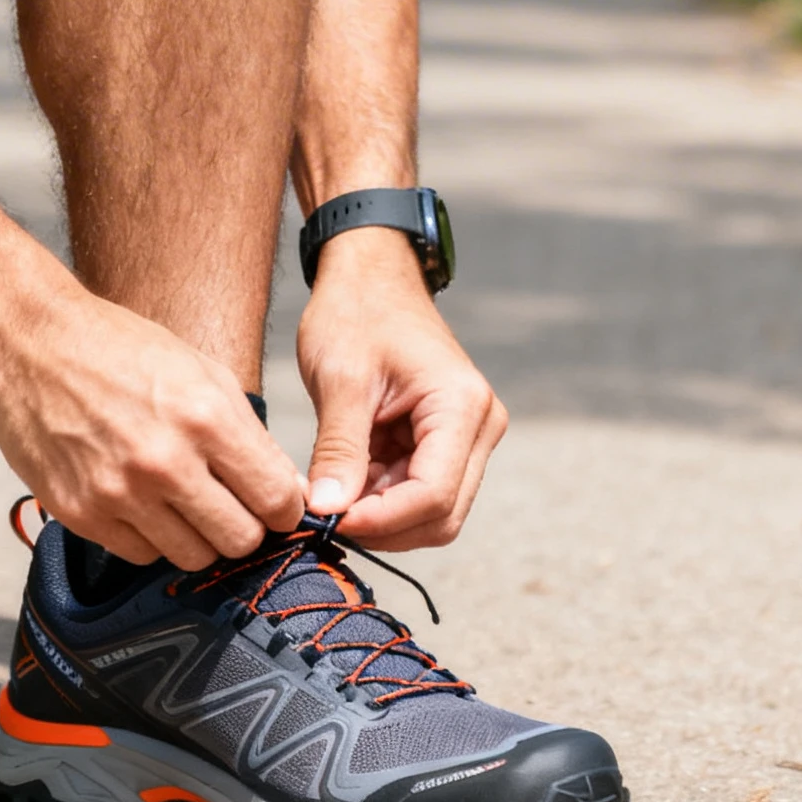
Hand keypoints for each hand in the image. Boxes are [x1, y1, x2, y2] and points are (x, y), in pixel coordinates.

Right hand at [0, 279, 302, 570]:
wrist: (29, 342)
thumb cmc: (120, 348)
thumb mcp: (201, 372)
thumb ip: (249, 436)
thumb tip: (291, 493)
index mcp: (205, 418)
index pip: (276, 498)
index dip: (285, 508)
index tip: (275, 505)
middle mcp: (165, 462)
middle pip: (240, 540)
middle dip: (245, 526)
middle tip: (229, 505)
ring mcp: (120, 494)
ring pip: (193, 557)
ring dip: (197, 535)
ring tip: (181, 500)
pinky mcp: (81, 514)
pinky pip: (141, 555)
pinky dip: (149, 537)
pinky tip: (140, 502)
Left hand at [296, 226, 506, 549]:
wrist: (369, 276)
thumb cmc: (356, 313)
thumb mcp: (341, 379)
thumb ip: (338, 449)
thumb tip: (326, 512)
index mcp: (462, 406)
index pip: (433, 495)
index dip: (380, 519)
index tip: (326, 520)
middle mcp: (479, 426)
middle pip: (441, 515)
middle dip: (382, 525)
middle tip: (322, 517)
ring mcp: (467, 437)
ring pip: (430, 513)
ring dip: (379, 515)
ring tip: (328, 492)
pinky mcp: (446, 443)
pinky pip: (417, 492)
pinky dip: (379, 499)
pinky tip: (342, 481)